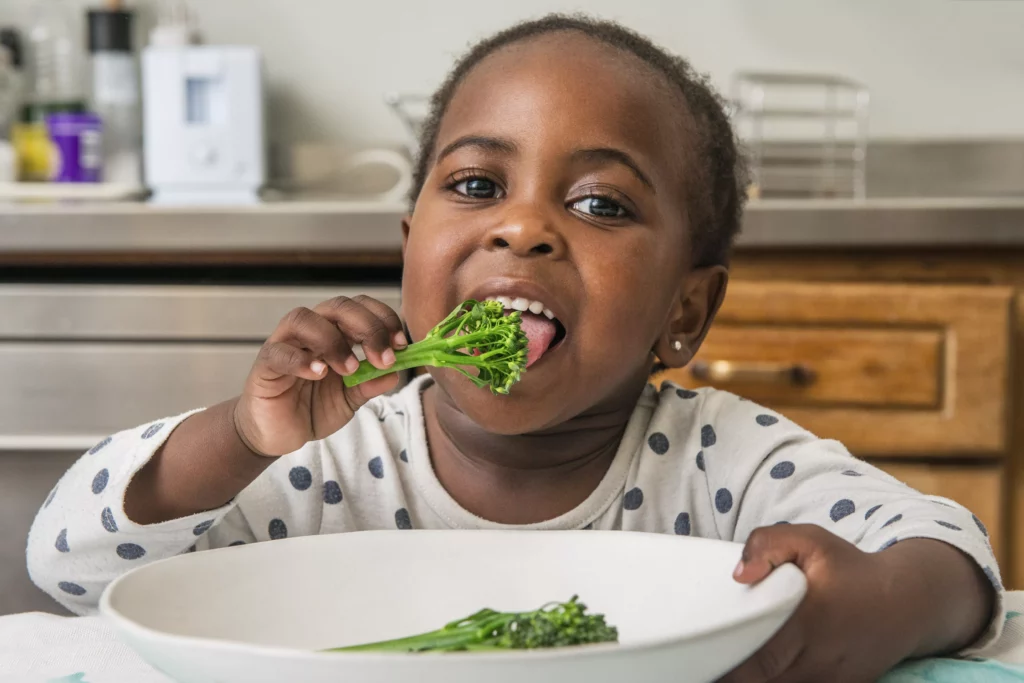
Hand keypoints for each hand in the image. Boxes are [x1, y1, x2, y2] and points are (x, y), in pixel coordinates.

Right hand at [234, 295, 406, 456]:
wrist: (278, 433)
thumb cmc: (313, 407)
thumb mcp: (350, 398)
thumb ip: (369, 384)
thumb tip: (395, 373)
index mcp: (335, 332)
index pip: (361, 307)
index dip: (383, 319)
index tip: (402, 345)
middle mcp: (311, 330)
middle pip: (338, 307)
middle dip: (368, 328)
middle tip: (384, 359)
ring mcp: (285, 343)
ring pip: (304, 319)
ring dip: (333, 340)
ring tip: (349, 369)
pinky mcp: (265, 364)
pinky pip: (280, 352)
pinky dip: (302, 360)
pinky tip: (319, 373)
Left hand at [718, 524, 919, 682]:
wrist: (908, 601)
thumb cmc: (850, 568)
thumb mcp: (811, 540)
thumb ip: (768, 544)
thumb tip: (739, 575)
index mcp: (808, 621)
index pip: (759, 658)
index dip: (728, 667)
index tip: (700, 660)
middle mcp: (820, 658)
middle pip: (763, 681)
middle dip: (731, 676)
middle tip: (698, 667)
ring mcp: (831, 679)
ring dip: (752, 680)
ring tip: (721, 668)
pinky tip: (754, 673)